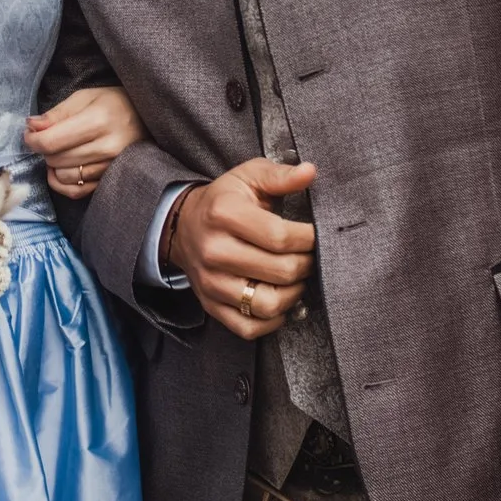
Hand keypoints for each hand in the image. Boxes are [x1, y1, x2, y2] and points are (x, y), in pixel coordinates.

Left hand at [27, 86, 145, 199]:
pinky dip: (62, 183)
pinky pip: (76, 191)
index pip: (52, 141)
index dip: (32, 139)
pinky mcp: (111, 180)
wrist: (147, 119)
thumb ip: (57, 113)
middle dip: (44, 150)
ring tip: (58, 151)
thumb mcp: (85, 97)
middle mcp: (108, 147)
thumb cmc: (114, 103)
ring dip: (53, 166)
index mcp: (99, 120)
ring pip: (64, 177)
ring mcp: (111, 167)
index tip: (29, 134)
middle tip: (46, 138)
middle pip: (56, 159)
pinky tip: (62, 169)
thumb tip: (31, 127)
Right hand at [166, 159, 317, 338]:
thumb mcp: (248, 176)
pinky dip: (272, 320)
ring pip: (268, 304)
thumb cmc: (225, 200)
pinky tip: (279, 300)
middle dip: (306, 264)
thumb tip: (310, 172)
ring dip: (294, 293)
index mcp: (224, 214)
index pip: (280, 237)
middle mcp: (214, 251)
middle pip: (281, 272)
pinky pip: (249, 327)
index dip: (309, 239)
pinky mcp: (211, 305)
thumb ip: (280, 175)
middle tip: (309, 256)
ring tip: (296, 277)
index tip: (316, 235)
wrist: (184, 226)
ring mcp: (211, 282)